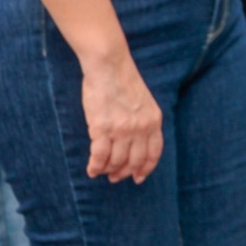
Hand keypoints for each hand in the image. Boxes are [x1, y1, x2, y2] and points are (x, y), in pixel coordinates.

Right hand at [81, 54, 162, 183]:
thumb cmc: (123, 82)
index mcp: (154, 120)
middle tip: (115, 177)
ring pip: (116, 161)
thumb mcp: (144, 103)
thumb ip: (144, 122)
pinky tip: (92, 170)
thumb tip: (135, 144)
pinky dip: (95, 166)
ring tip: (102, 171)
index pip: (154, 152)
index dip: (146, 168)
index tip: (138, 178)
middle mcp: (141, 128)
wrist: (109, 67)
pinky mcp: (102, 128)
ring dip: (108, 170)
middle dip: (125, 173)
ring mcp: (122, 129)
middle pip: (135, 160)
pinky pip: (100, 156)